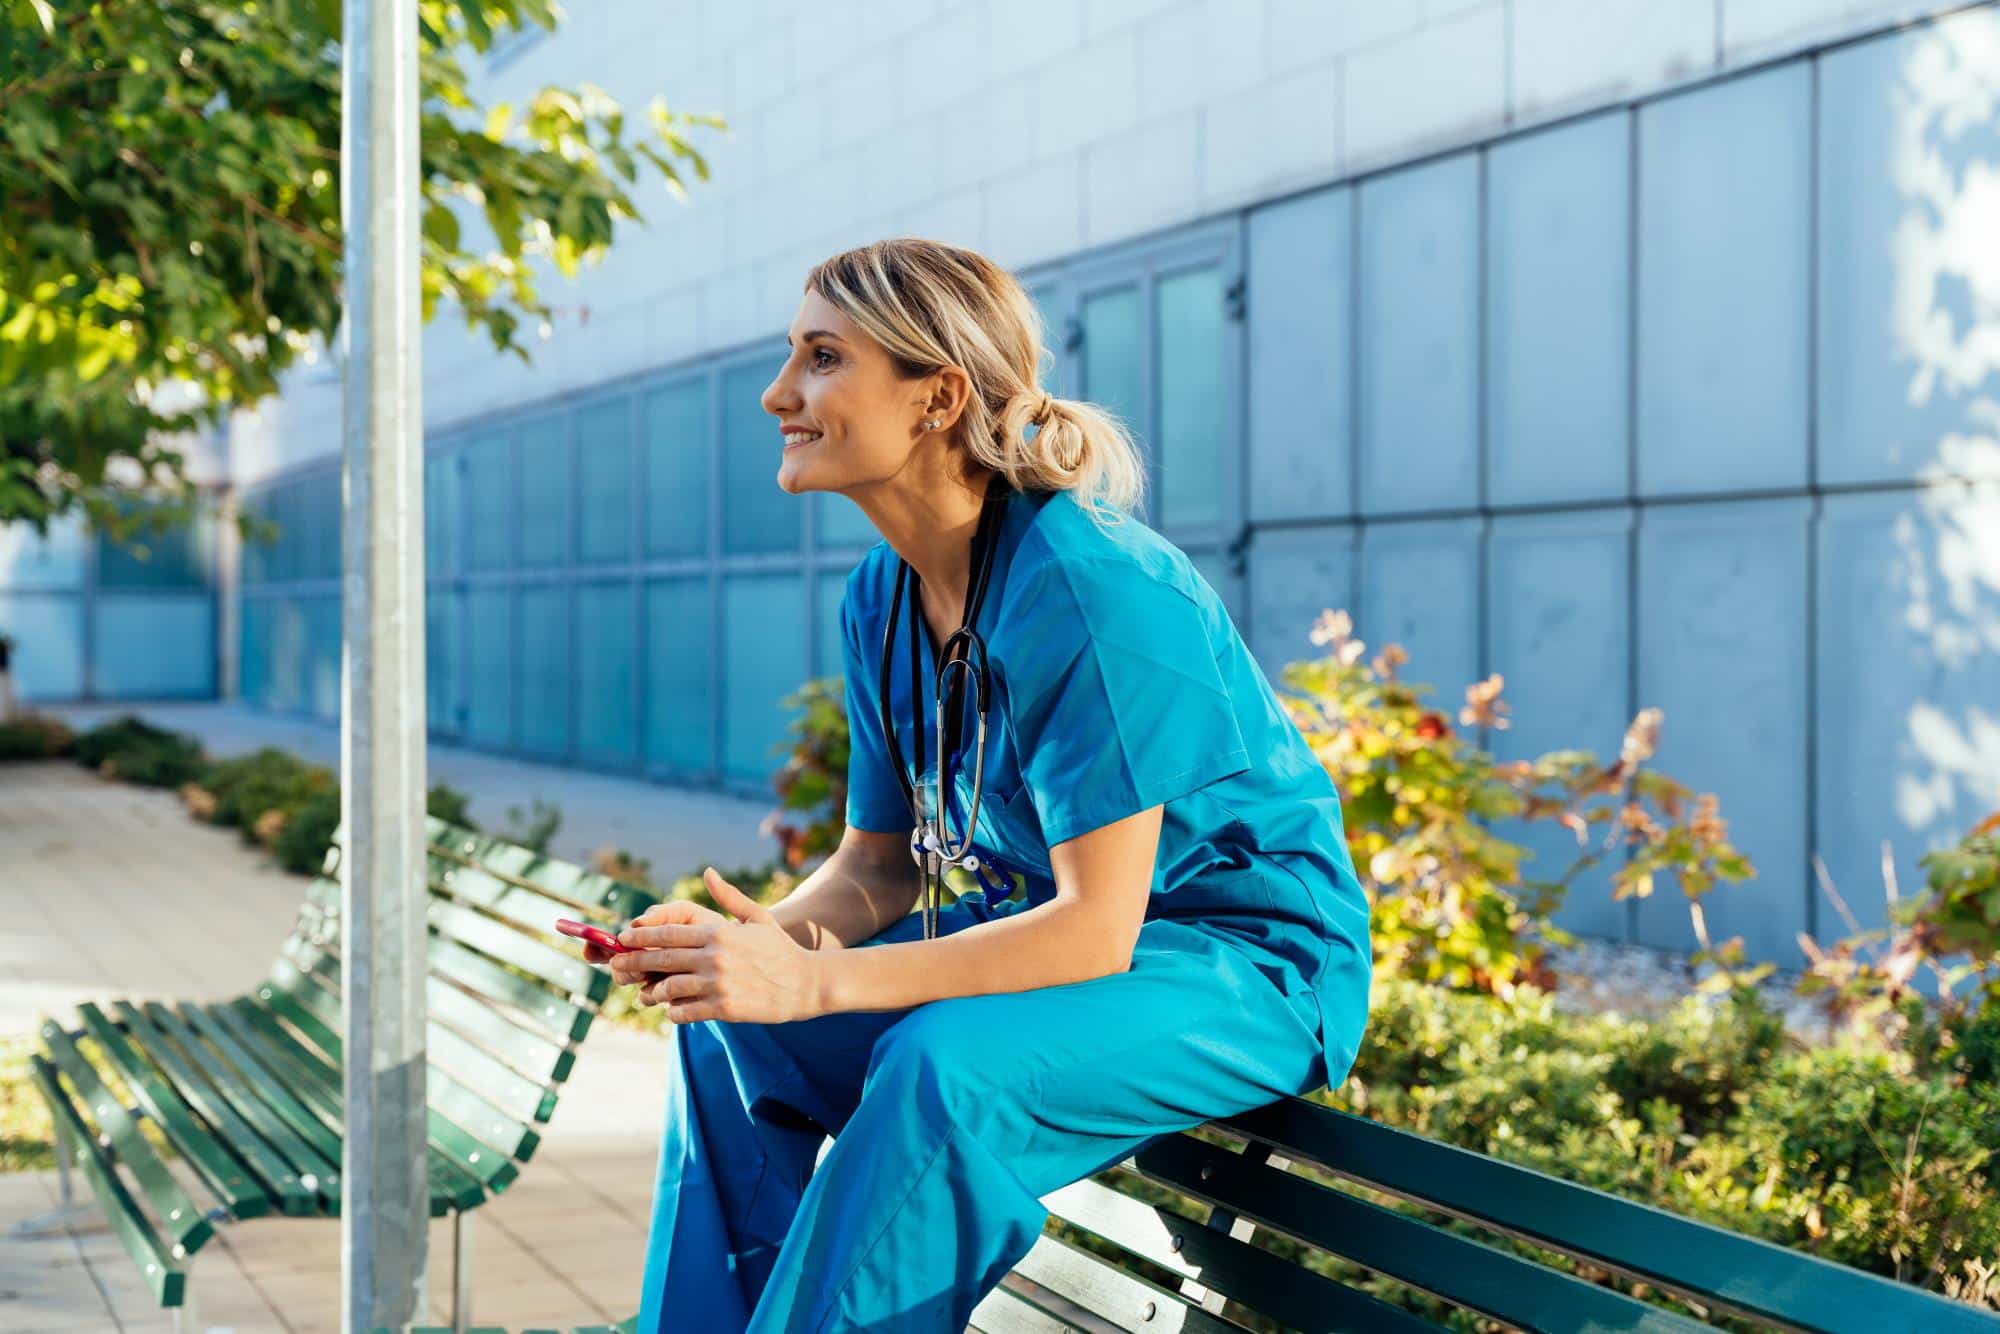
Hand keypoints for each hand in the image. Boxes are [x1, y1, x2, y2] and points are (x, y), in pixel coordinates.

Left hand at [610, 868, 821, 1024]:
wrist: (806, 983)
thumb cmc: (780, 949)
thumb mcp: (756, 917)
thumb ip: (728, 897)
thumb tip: (708, 872)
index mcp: (718, 934)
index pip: (669, 934)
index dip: (641, 937)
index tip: (624, 939)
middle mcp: (714, 958)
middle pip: (661, 960)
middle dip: (635, 963)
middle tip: (617, 967)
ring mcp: (718, 984)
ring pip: (669, 989)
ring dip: (653, 992)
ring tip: (646, 994)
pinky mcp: (724, 1008)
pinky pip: (685, 1012)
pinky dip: (673, 1012)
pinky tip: (673, 1010)